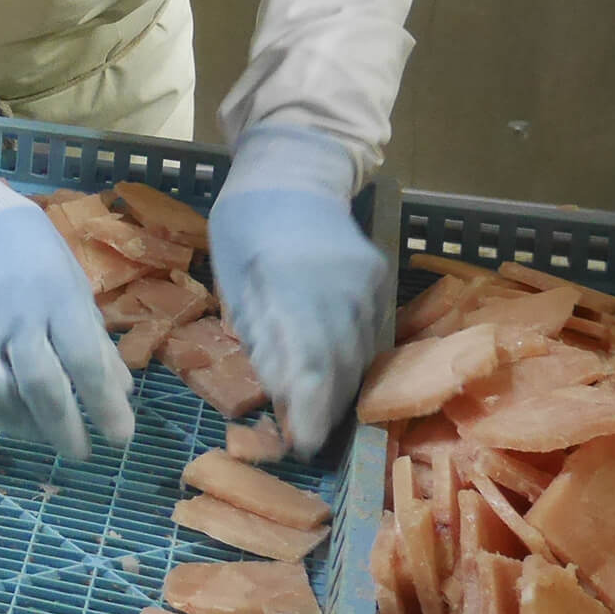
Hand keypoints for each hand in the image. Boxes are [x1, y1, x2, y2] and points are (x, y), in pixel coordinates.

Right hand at [0, 147, 133, 458]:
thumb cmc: (32, 253)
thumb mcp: (74, 286)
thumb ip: (95, 340)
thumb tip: (122, 391)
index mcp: (58, 300)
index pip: (86, 363)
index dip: (106, 406)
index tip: (122, 438)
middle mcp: (16, 319)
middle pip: (42, 389)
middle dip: (66, 430)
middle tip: (83, 454)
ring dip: (26, 428)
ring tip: (46, 436)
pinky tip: (8, 418)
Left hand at [208, 124, 385, 457]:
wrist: (294, 169)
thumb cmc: (245, 224)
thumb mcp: (233, 277)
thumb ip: (257, 332)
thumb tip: (279, 391)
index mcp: (292, 281)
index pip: (309, 358)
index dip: (310, 407)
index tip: (304, 444)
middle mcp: (341, 283)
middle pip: (342, 362)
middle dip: (327, 409)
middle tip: (310, 444)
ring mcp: (368, 279)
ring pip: (364, 352)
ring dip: (345, 391)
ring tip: (324, 423)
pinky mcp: (381, 278)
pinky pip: (376, 333)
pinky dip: (360, 363)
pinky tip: (344, 385)